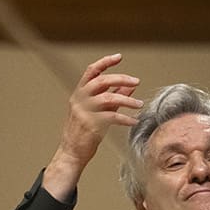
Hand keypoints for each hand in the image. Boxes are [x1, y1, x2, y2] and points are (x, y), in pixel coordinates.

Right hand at [42, 53, 142, 200]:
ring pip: (109, 98)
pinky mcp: (91, 125)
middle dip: (121, 79)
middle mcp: (80, 99)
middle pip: (102, 81)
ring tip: (139, 105)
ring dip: (127, 101)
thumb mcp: (97, 111)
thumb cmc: (83, 132)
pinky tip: (133, 121)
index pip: (91, 71)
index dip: (105, 62)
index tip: (119, 57)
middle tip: (136, 81)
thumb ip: (113, 97)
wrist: (71, 153)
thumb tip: (129, 87)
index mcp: (79, 94)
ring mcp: (84, 112)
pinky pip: (112, 117)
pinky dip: (125, 119)